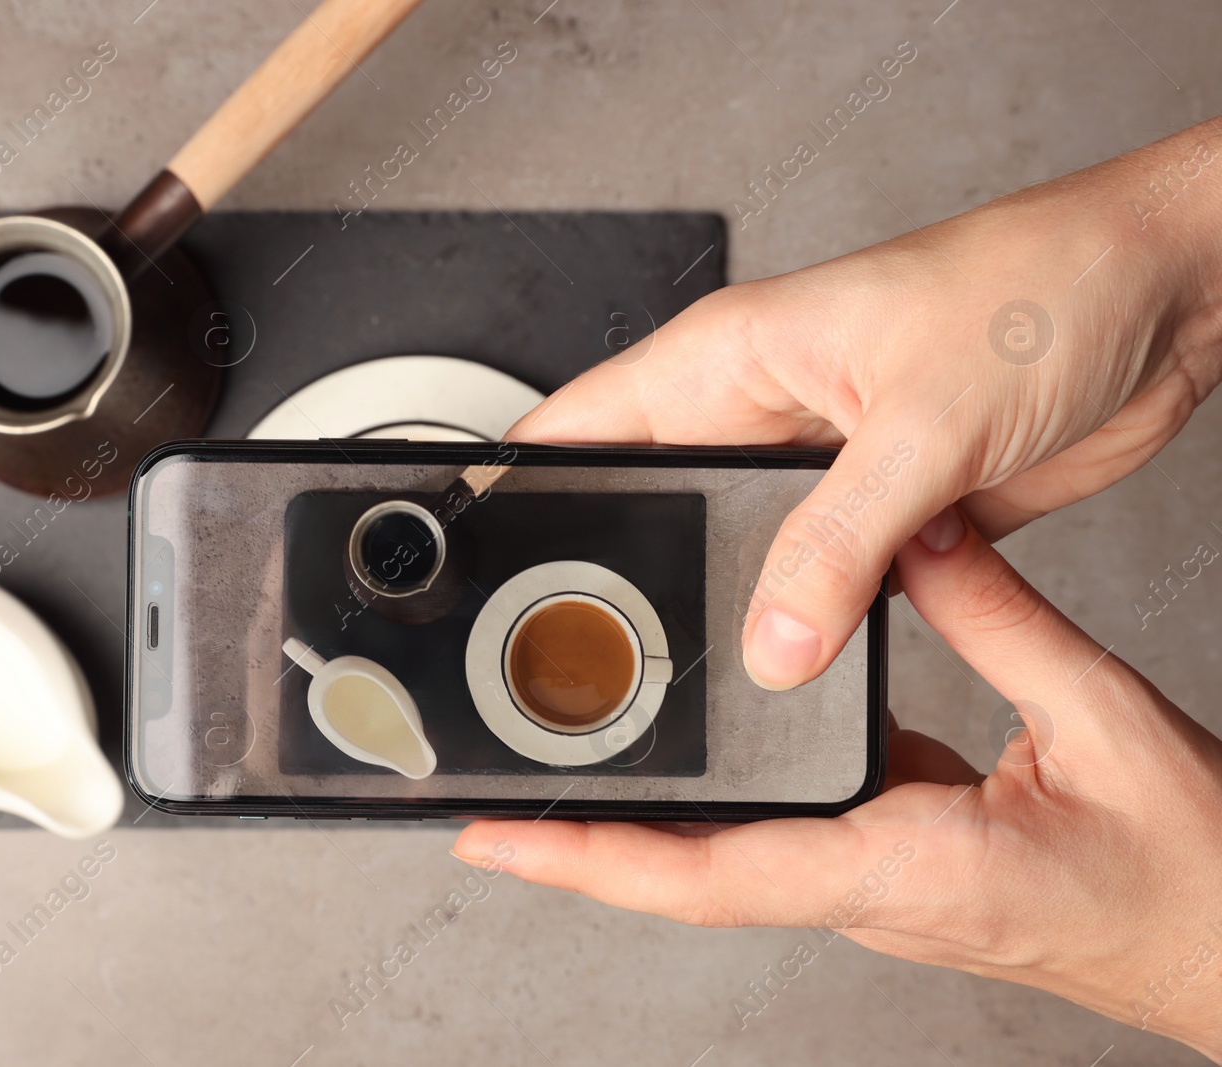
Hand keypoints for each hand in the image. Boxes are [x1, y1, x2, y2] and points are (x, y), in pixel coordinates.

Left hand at [453, 512, 1221, 1057]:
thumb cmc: (1192, 878)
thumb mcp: (1104, 721)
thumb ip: (1000, 621)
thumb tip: (915, 543)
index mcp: (904, 867)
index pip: (713, 871)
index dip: (593, 859)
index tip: (501, 839)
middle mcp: (868, 887)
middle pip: (686, 876)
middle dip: (577, 850)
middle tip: (482, 809)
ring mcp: (874, 883)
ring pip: (720, 863)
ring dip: (631, 834)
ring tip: (551, 785)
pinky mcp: (892, 864)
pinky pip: (773, 838)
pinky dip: (709, 810)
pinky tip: (685, 764)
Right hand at [509, 120, 1221, 689]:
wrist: (1166, 299)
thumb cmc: (1037, 289)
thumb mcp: (918, 424)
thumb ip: (835, 545)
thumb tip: (772, 644)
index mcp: (727, 359)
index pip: (577, 426)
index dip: (516, 490)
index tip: (479, 562)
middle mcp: (757, 414)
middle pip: (649, 511)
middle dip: (630, 580)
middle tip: (611, 651)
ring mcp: (816, 470)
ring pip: (734, 561)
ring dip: (736, 611)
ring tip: (726, 668)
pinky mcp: (878, 515)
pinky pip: (816, 588)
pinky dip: (810, 627)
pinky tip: (810, 659)